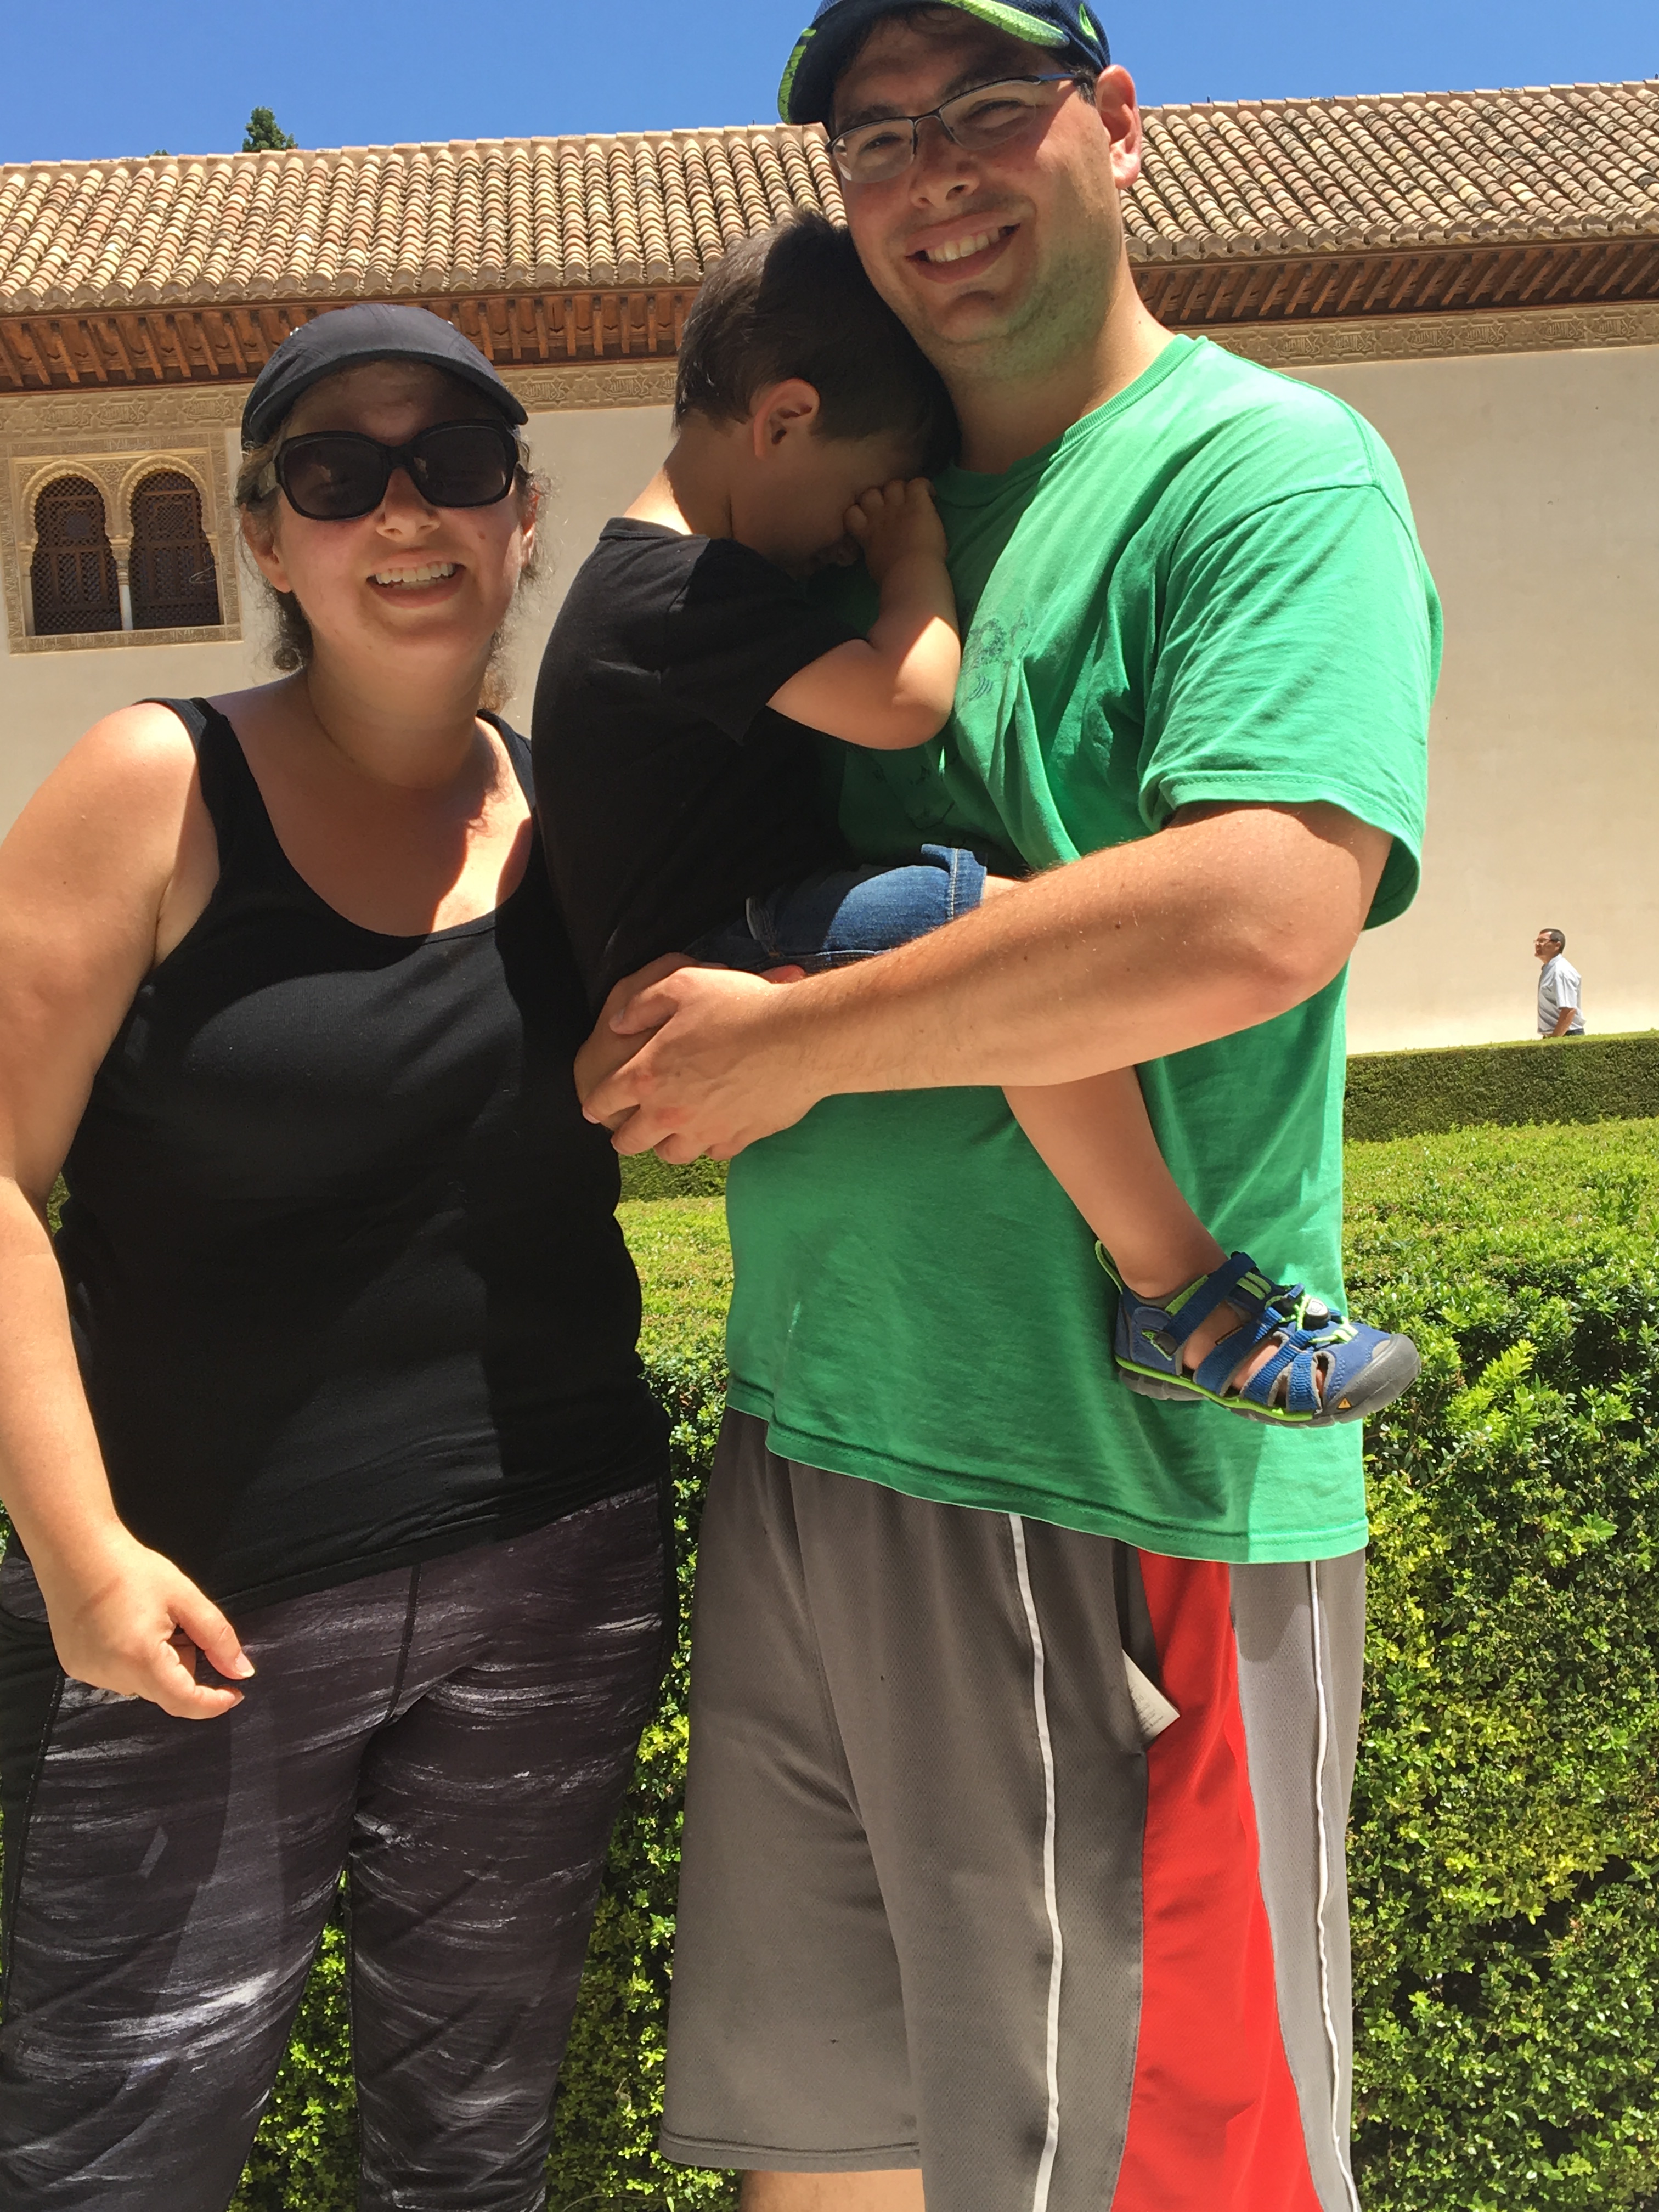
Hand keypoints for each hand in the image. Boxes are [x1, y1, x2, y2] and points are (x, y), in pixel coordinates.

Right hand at [33, 1531, 254, 1719]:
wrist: (76, 1550)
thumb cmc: (133, 1570)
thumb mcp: (185, 1598)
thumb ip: (218, 1638)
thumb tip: (241, 1671)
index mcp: (140, 1660)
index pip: (184, 1702)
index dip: (213, 1703)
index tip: (236, 1692)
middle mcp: (111, 1676)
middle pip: (164, 1691)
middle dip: (183, 1666)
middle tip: (180, 1625)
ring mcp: (89, 1674)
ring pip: (141, 1684)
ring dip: (157, 1664)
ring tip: (149, 1620)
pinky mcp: (75, 1667)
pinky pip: (117, 1675)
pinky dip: (132, 1660)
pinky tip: (125, 1626)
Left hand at [582, 964, 827, 1160]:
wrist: (800, 1037)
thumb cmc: (740, 1006)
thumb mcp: (682, 984)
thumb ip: (642, 1004)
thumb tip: (616, 1022)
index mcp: (647, 1075)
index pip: (605, 1099)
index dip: (595, 1104)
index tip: (592, 1109)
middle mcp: (670, 1112)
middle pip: (632, 1141)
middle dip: (624, 1137)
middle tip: (625, 1133)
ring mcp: (705, 1130)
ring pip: (672, 1154)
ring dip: (666, 1145)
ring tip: (671, 1134)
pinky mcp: (739, 1139)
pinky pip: (714, 1153)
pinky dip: (710, 1144)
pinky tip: (715, 1130)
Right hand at [845, 478, 946, 586]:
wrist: (911, 574)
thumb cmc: (893, 578)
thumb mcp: (874, 564)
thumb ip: (873, 549)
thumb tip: (875, 548)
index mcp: (866, 533)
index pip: (851, 512)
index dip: (861, 512)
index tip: (871, 518)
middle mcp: (878, 515)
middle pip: (870, 493)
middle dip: (879, 497)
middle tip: (892, 506)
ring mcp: (898, 507)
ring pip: (893, 485)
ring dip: (901, 490)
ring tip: (911, 500)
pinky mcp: (918, 504)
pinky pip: (919, 484)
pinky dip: (926, 487)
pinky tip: (931, 494)